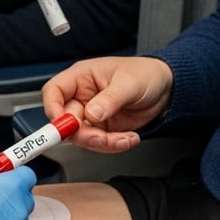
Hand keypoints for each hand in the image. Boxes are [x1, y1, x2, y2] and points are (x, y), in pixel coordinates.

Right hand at [41, 56, 174, 152]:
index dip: (52, 109)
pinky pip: (100, 142)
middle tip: (102, 138)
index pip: (54, 92)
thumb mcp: (128, 83)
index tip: (63, 125)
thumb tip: (91, 114)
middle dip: (84, 133)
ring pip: (82, 136)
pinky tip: (129, 138)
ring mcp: (92, 113)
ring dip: (102, 142)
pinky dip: (113, 145)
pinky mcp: (104, 127)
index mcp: (81, 77)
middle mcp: (82, 96)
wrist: (166, 88)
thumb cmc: (145, 74)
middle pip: (66, 120)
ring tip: (125, 138)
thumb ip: (108, 99)